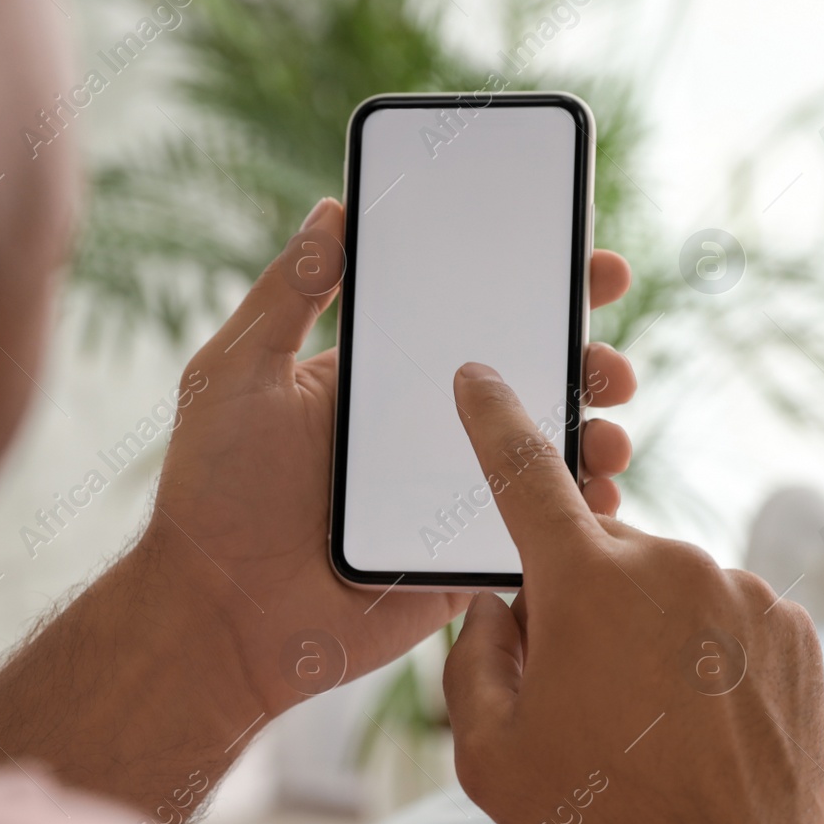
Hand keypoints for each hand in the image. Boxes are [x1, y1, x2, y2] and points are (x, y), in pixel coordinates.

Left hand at [143, 199, 638, 722]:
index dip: (538, 288)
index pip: (475, 317)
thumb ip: (289, 293)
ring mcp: (453, 496)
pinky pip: (537, 531)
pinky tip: (599, 501)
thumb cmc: (214, 492)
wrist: (217, 615)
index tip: (593, 265)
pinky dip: (580, 515)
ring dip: (596, 437)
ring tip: (608, 434)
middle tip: (610, 363)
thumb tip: (335, 208)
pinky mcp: (464, 560)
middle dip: (589, 363)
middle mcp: (430, 431)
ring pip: (547, 455)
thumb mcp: (238, 372)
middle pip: (532, 383)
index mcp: (386, 380)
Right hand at [442, 365, 823, 823]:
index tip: (481, 378)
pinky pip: (724, 617)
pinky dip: (704, 654)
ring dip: (647, 633)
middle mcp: (672, 565)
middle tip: (584, 696)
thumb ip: (476, 654)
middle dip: (579, 604)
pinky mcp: (792, 625)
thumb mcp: (489, 752)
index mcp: (585, 584)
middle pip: (599, 556)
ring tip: (652, 727)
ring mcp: (742, 593)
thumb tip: (501, 606)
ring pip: (666, 588)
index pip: (526, 474)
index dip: (496, 421)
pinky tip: (702, 724)